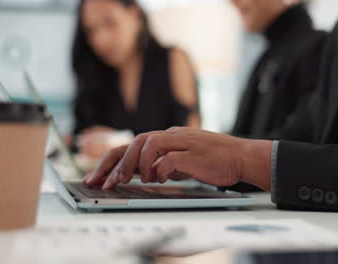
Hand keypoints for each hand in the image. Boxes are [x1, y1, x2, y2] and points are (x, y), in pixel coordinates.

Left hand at [83, 127, 271, 190]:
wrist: (241, 156)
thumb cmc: (214, 160)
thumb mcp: (183, 160)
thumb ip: (164, 162)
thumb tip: (143, 173)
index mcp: (168, 138)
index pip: (132, 144)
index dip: (111, 161)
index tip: (96, 178)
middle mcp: (172, 136)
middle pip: (135, 141)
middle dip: (115, 163)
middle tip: (106, 183)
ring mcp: (183, 143)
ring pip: (149, 143)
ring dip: (135, 164)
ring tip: (131, 181)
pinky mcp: (194, 153)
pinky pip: (169, 158)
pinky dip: (159, 169)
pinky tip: (159, 179)